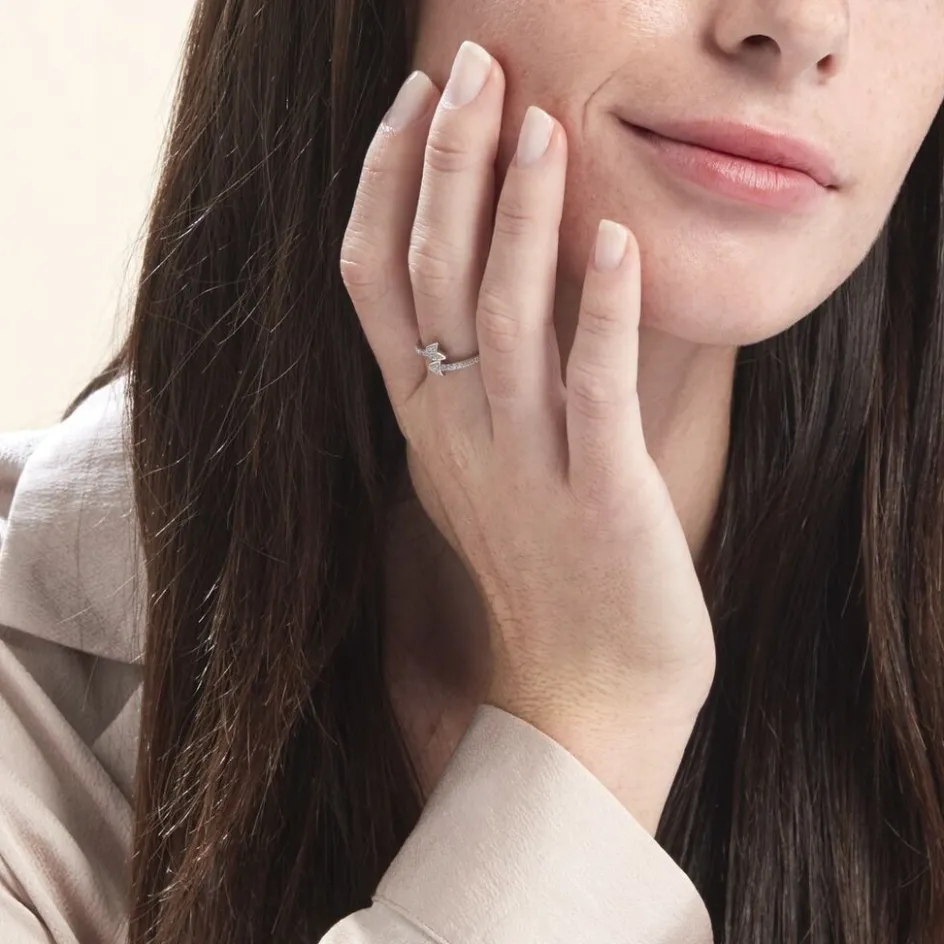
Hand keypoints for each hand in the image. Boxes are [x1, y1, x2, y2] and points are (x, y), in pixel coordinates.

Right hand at [340, 42, 715, 829]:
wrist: (582, 693)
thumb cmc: (539, 576)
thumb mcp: (474, 473)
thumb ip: (459, 390)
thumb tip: (463, 303)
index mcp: (424, 421)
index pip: (375, 282)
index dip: (385, 185)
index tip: (414, 103)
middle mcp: (458, 433)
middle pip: (434, 278)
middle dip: (448, 166)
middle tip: (475, 69)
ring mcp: (524, 465)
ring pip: (505, 320)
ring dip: (521, 219)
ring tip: (541, 125)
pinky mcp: (599, 497)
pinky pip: (593, 392)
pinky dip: (604, 314)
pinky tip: (619, 243)